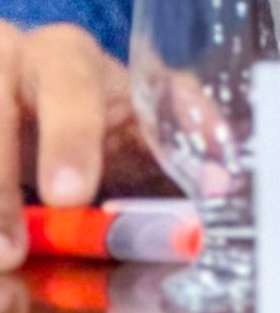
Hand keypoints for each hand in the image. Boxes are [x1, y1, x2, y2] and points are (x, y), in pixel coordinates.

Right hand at [0, 21, 165, 269]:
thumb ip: (177, 132)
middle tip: (8, 255)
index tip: (71, 195)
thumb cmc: (84, 118)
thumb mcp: (130, 117)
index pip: (67, 79)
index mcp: (61, 56)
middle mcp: (1, 58)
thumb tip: (225, 176)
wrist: (18, 104)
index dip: (68, 135)